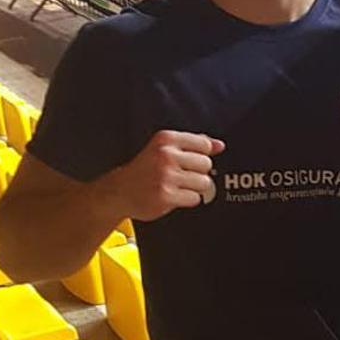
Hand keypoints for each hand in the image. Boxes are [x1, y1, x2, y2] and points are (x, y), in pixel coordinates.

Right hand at [100, 131, 224, 222]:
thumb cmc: (146, 168)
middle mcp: (165, 155)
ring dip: (194, 188)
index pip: (205, 145)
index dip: (201, 156)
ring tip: (177, 186)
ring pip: (204, 182)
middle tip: (180, 176)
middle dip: (197, 173)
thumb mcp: (165, 148)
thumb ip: (194, 144)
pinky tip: (173, 196)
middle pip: (206, 164)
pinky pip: (195, 198)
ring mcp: (165, 176)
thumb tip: (220, 145)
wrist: (118, 191)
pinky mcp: (166, 196)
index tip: (189, 162)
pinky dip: (188, 200)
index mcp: (166, 139)